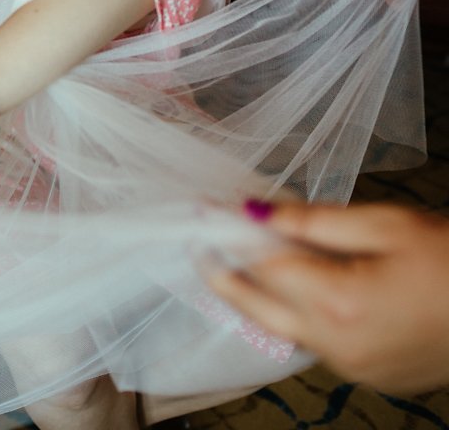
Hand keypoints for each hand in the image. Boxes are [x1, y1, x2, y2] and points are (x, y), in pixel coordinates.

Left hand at [207, 201, 448, 394]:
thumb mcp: (388, 224)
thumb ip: (313, 221)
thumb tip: (254, 211)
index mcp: (338, 302)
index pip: (261, 263)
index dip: (229, 233)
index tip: (205, 210)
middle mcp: (335, 344)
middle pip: (253, 305)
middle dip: (220, 273)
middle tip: (199, 244)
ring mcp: (350, 368)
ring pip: (279, 328)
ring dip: (256, 295)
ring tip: (238, 261)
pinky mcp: (366, 376)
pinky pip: (310, 342)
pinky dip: (293, 314)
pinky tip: (292, 288)